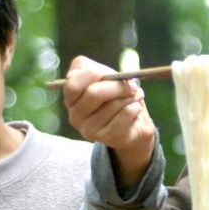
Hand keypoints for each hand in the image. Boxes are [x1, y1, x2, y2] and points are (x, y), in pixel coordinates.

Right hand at [60, 55, 157, 187]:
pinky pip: (121, 119)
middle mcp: (74, 113)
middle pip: (94, 93)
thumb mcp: (110, 76)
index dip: (96, 75)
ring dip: (129, 98)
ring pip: (110, 106)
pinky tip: (136, 112)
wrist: (135, 124)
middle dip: (118, 86)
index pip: (75, 82)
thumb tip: (107, 74)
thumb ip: (100, 70)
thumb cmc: (121, 96)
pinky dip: (133, 112)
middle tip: (132, 86)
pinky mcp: (103, 139)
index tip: (114, 74)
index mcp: (72, 94)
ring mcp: (87, 128)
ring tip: (135, 98)